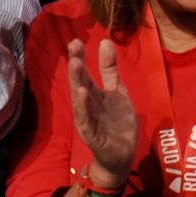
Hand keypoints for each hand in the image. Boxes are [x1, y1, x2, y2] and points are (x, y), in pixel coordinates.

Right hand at [67, 39, 138, 188]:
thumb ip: (110, 70)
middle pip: (80, 84)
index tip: (76, 40)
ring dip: (77, 83)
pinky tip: (82, 94)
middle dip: (76, 66)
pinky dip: (84, 108)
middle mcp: (88, 106)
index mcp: (95, 95)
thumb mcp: (118, 93)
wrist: (122, 156)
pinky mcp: (93, 135)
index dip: (81, 58)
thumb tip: (105, 42)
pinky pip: (87, 120)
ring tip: (75, 65)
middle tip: (73, 46)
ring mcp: (89, 120)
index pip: (86, 74)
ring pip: (80, 100)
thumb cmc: (117, 123)